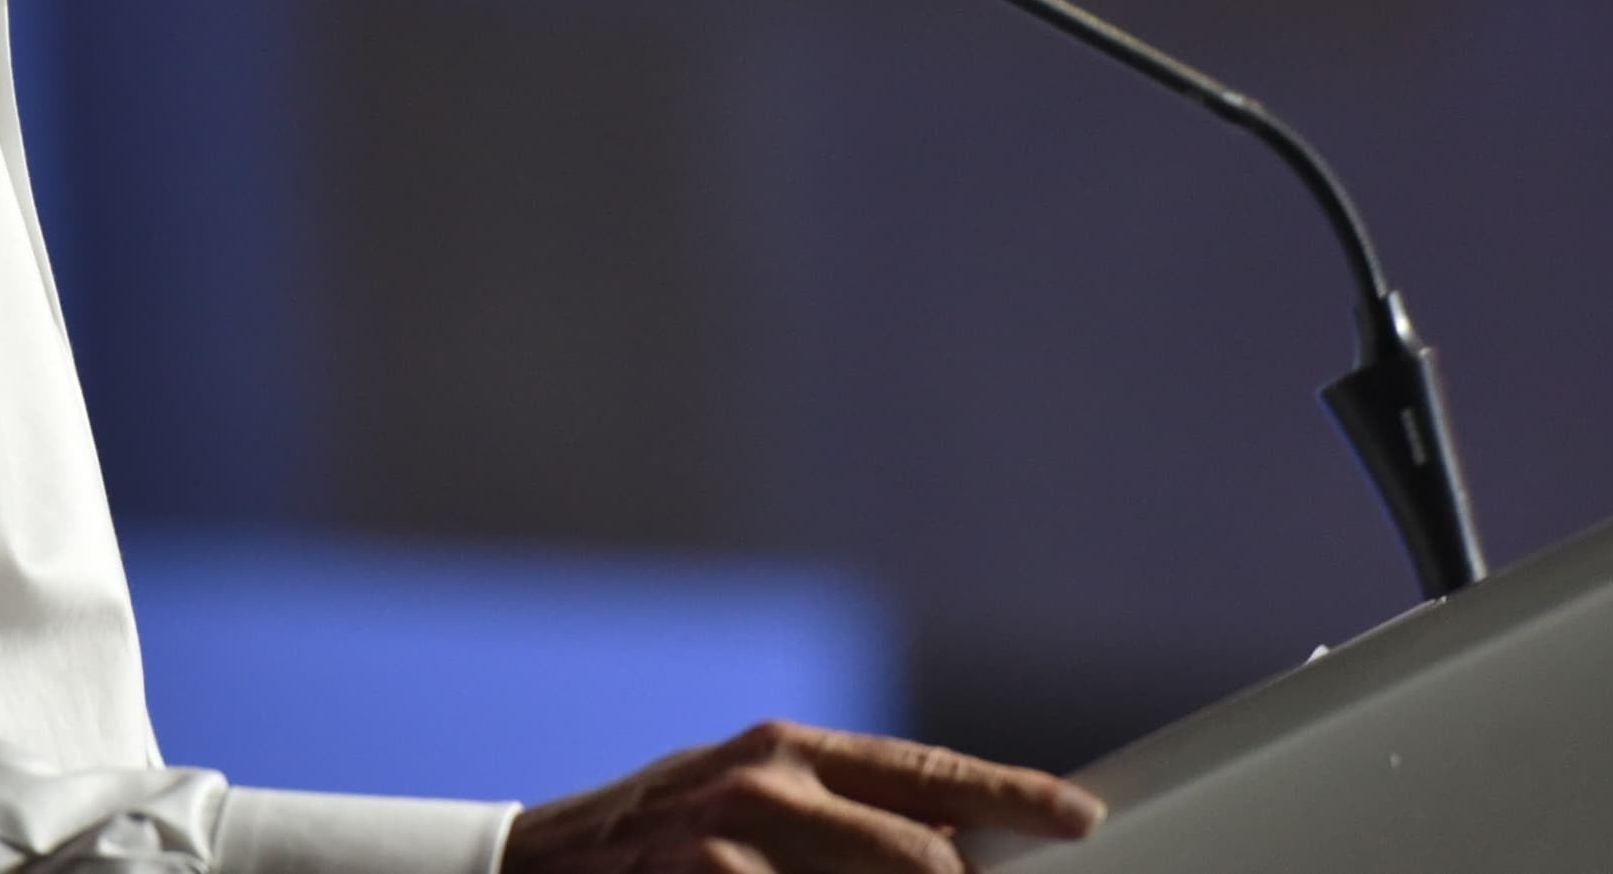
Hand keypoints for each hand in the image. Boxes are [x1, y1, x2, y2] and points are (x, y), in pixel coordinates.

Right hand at [502, 721, 1103, 873]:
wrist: (530, 866)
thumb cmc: (658, 838)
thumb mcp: (749, 804)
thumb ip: (842, 819)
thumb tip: (951, 844)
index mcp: (791, 749)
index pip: (927, 770)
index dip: (1012, 793)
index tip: (1082, 818)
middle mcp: (767, 780)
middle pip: (916, 850)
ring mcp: (728, 837)